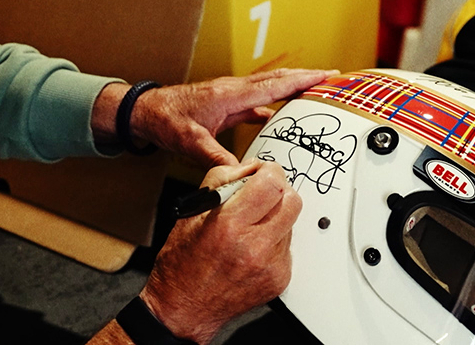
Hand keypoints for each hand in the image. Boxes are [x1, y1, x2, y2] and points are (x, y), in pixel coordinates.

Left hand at [131, 69, 336, 167]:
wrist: (146, 111)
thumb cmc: (165, 120)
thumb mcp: (191, 143)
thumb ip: (217, 158)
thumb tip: (241, 174)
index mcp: (231, 95)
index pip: (275, 85)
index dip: (303, 80)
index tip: (327, 76)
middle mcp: (234, 90)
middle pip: (278, 80)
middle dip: (306, 78)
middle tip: (332, 78)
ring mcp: (231, 95)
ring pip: (269, 88)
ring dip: (291, 89)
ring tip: (314, 93)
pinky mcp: (226, 103)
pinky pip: (257, 101)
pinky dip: (273, 104)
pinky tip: (278, 116)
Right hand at [139, 160, 301, 343]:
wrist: (184, 309)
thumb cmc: (182, 263)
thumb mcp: (192, 211)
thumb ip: (222, 179)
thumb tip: (251, 167)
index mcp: (229, 225)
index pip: (272, 183)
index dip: (269, 171)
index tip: (262, 172)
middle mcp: (254, 247)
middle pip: (292, 201)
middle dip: (279, 190)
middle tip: (261, 194)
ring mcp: (271, 266)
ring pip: (291, 222)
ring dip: (275, 216)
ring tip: (250, 227)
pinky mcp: (280, 279)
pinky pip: (287, 246)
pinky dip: (274, 240)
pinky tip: (252, 248)